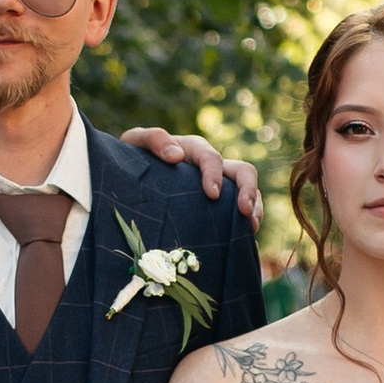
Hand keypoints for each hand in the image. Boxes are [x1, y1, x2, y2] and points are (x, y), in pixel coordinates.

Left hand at [119, 126, 262, 232]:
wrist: (129, 177)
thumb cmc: (133, 159)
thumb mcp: (134, 143)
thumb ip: (153, 140)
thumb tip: (177, 156)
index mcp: (193, 151)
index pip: (212, 158)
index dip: (215, 174)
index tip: (212, 194)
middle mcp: (211, 168)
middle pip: (242, 171)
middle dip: (248, 189)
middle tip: (244, 211)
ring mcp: (219, 188)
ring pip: (249, 192)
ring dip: (255, 208)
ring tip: (250, 228)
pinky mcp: (218, 209)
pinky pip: (240, 215)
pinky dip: (246, 226)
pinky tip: (244, 242)